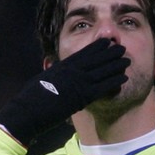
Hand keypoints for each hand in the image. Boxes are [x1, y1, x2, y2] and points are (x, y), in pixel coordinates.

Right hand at [0, 38, 129, 144]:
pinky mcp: (82, 97)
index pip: (83, 53)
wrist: (27, 111)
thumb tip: (57, 70)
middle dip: (110, 53)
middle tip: (122, 48)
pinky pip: (102, 88)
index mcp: (62, 66)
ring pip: (102, 71)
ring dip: (116, 65)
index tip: (106, 42)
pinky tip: (123, 78)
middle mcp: (71, 72)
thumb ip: (55, 74)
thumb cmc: (31, 99)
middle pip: (95, 59)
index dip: (96, 47)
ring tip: (127, 60)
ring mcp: (77, 83)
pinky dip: (114, 82)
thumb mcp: (43, 80)